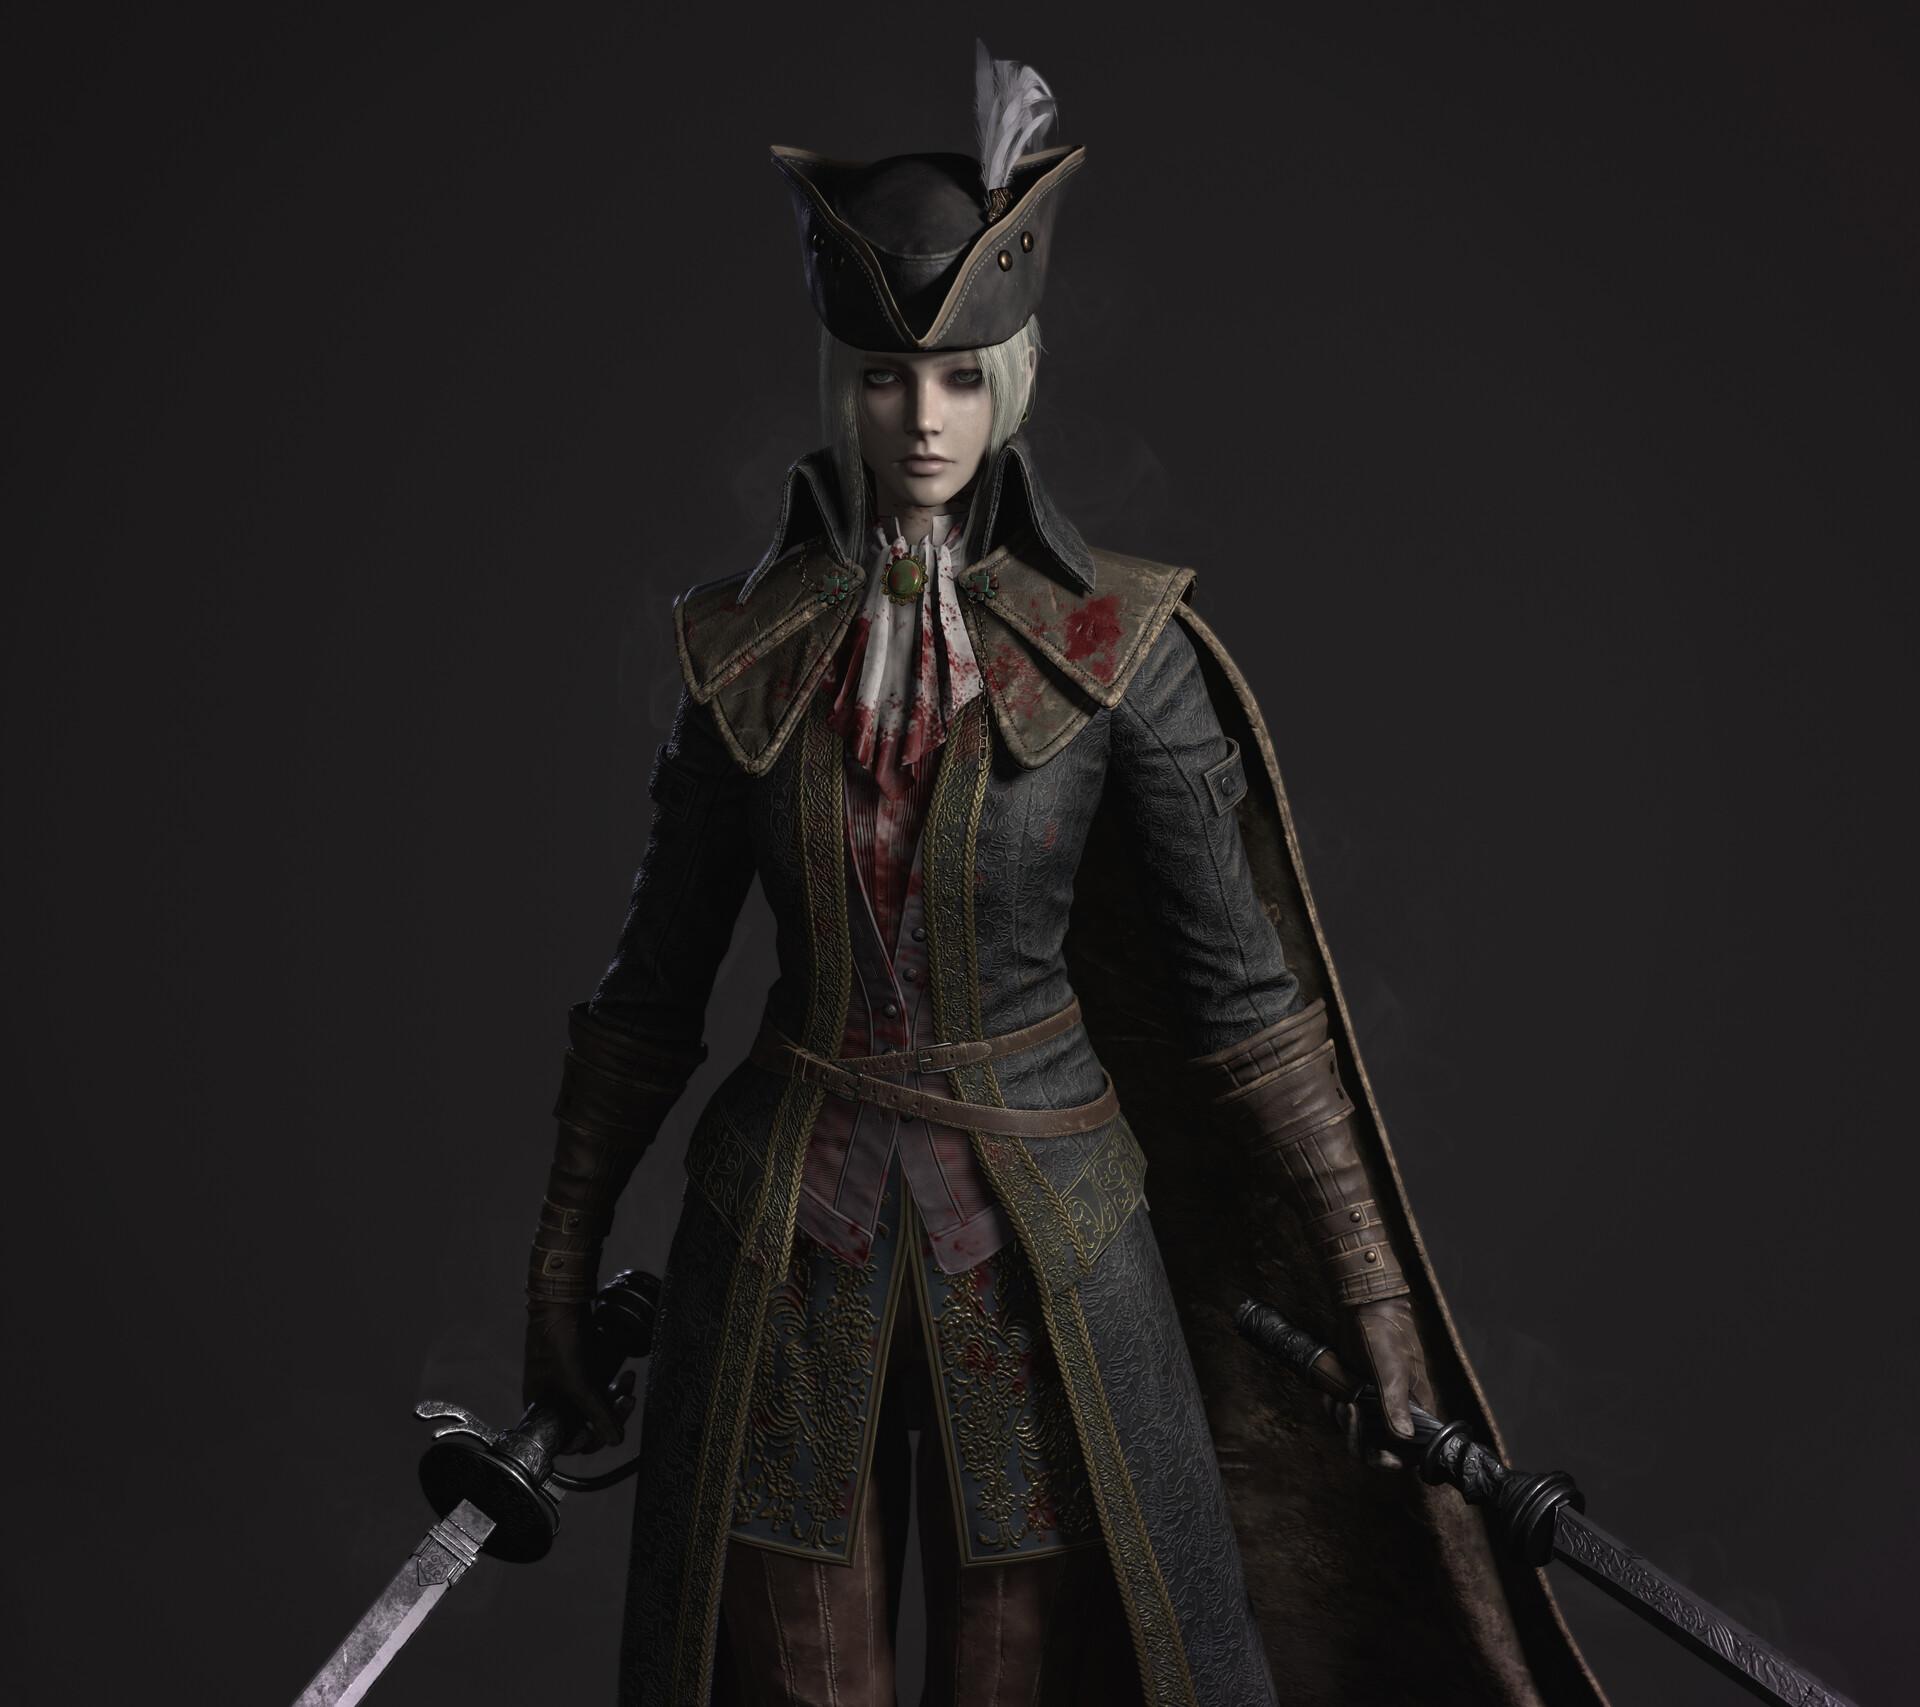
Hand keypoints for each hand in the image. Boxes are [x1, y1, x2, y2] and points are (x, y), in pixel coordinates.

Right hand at [522, 1299, 623, 1450]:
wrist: (562, 1305)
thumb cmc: (558, 1344)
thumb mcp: (580, 1385)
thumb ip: (599, 1414)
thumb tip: (616, 1440)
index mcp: (541, 1410)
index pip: (562, 1441)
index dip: (584, 1442)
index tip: (597, 1434)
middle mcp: (554, 1401)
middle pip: (586, 1424)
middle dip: (609, 1416)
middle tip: (626, 1404)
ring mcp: (570, 1386)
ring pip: (598, 1406)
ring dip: (617, 1398)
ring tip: (629, 1383)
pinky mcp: (584, 1372)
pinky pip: (602, 1388)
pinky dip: (616, 1385)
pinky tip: (627, 1374)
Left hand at [1323, 1296, 1434, 1470]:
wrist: (1364, 1307)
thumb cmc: (1386, 1334)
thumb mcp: (1391, 1369)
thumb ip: (1396, 1404)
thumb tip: (1404, 1438)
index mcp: (1415, 1409)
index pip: (1408, 1451)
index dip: (1392, 1459)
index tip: (1375, 1453)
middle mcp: (1396, 1410)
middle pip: (1376, 1446)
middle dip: (1357, 1436)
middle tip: (1348, 1411)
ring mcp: (1374, 1402)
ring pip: (1357, 1431)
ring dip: (1343, 1421)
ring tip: (1339, 1398)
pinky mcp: (1357, 1391)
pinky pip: (1344, 1413)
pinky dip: (1333, 1408)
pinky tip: (1330, 1393)